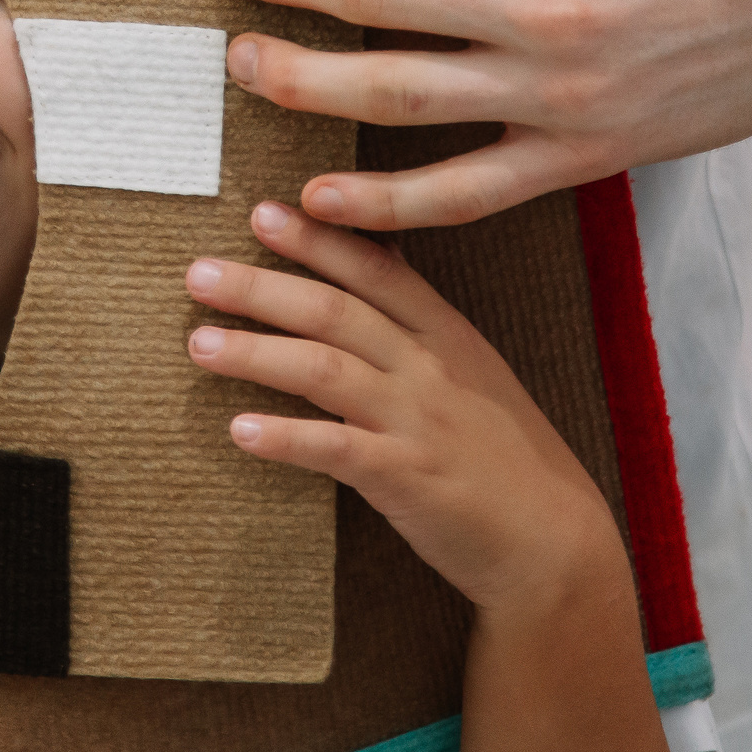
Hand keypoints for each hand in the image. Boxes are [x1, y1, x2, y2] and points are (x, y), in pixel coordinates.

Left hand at [182, 200, 621, 617]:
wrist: (552, 539)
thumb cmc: (502, 454)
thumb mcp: (469, 371)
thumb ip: (417, 323)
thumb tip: (371, 263)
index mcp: (445, 332)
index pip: (374, 269)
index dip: (316, 239)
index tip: (261, 211)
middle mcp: (429, 366)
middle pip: (335, 310)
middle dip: (262, 286)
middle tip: (198, 271)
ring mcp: (418, 420)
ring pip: (326, 369)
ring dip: (256, 352)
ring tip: (199, 344)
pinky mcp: (407, 477)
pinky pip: (336, 449)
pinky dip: (285, 436)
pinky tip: (239, 429)